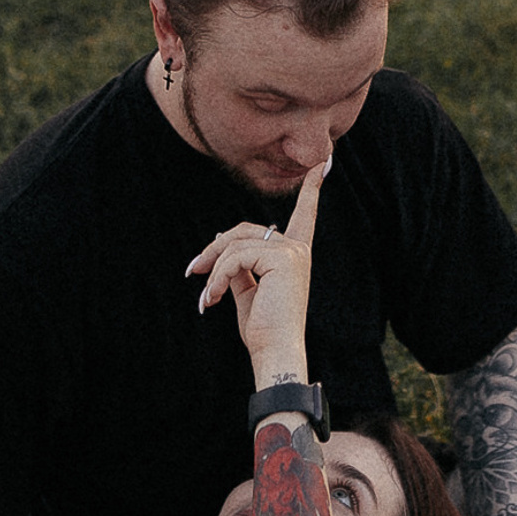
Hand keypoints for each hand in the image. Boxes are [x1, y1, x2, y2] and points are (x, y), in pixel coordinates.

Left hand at [188, 167, 321, 383]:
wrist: (275, 350)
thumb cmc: (263, 329)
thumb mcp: (247, 292)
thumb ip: (238, 266)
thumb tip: (220, 239)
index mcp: (294, 256)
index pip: (304, 216)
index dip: (312, 190)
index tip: (324, 165)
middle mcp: (297, 249)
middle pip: (244, 230)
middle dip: (214, 249)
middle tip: (192, 272)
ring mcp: (291, 251)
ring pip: (235, 243)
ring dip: (212, 269)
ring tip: (206, 297)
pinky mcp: (282, 257)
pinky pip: (236, 256)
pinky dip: (217, 277)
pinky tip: (211, 299)